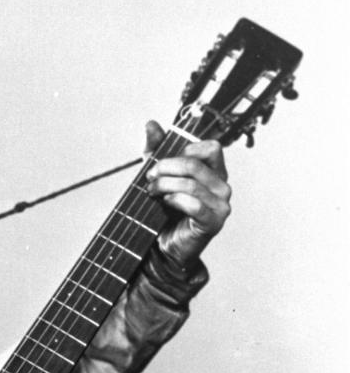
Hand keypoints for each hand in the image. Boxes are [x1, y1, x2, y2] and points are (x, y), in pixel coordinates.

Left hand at [144, 119, 231, 266]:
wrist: (164, 248)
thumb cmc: (166, 213)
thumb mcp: (159, 176)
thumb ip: (156, 150)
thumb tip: (151, 124)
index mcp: (216, 172)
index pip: (211, 147)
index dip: (184, 149)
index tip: (162, 161)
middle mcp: (223, 187)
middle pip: (195, 164)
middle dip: (166, 167)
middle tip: (149, 177)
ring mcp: (221, 205)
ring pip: (191, 184)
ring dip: (164, 185)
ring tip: (151, 191)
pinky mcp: (213, 222)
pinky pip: (194, 204)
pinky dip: (175, 200)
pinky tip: (164, 202)